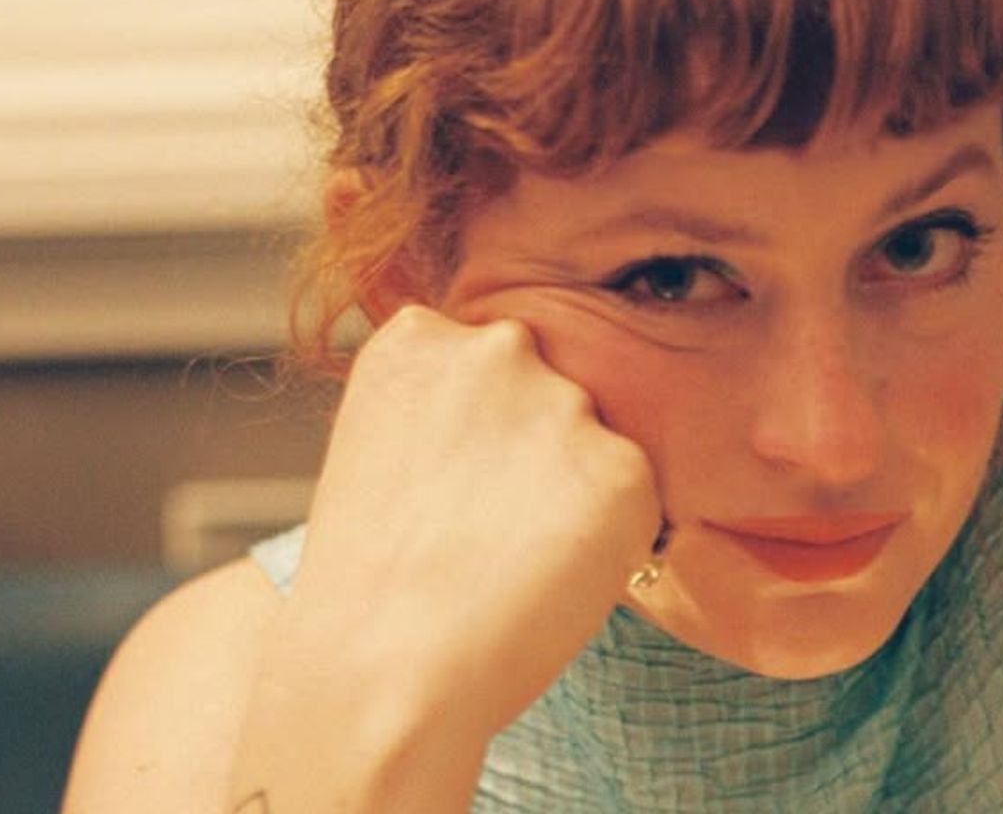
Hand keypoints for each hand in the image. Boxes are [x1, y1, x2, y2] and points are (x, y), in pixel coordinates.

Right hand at [282, 306, 663, 729]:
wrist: (379, 666)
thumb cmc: (369, 582)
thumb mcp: (380, 451)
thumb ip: (447, 411)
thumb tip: (521, 428)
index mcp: (421, 336)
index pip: (486, 365)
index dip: (477, 436)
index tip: (451, 487)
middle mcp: (499, 346)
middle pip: (548, 394)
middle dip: (534, 452)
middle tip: (486, 530)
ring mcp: (566, 401)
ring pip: (594, 447)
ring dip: (573, 494)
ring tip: (509, 561)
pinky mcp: (623, 466)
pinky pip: (633, 500)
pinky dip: (608, 541)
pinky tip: (545, 577)